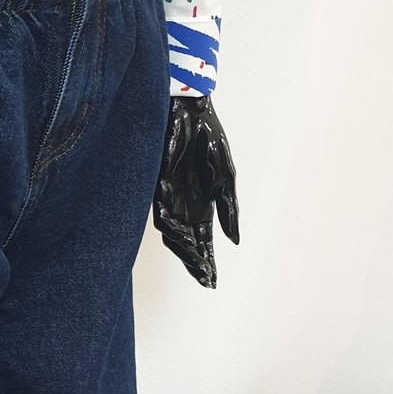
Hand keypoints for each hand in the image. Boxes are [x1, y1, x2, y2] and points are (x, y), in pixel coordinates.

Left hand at [152, 94, 239, 287]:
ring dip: (186, 250)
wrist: (191, 112)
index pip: (203, 240)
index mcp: (200, 205)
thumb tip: (235, 241)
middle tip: (206, 280)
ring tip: (198, 265)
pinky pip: (163, 213)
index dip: (207, 261)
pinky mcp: (157, 185)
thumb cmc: (209, 140)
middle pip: (187, 243)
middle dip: (196, 262)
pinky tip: (184, 240)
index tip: (212, 281)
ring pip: (174, 234)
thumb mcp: (226, 177)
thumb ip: (229, 209)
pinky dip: (174, 229)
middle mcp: (183, 205)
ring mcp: (169, 197)